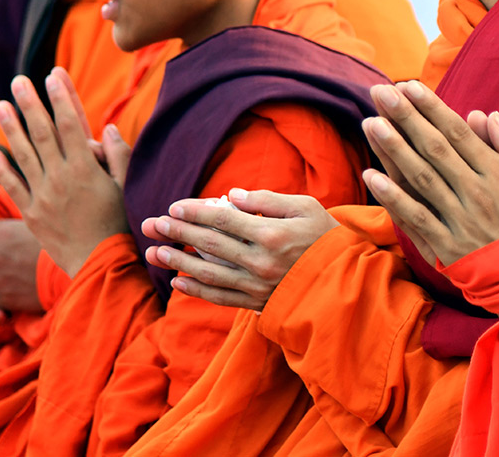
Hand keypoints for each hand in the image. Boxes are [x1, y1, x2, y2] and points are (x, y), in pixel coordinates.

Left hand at [0, 67, 131, 277]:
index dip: (62, 97)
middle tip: (19, 80)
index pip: (71, 124)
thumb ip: (118, 155)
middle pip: (42, 133)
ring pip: (23, 155)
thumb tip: (107, 128)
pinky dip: (2, 168)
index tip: (53, 75)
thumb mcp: (127, 187)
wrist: (100, 265)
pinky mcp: (31, 215)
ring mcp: (43, 197)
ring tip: (0, 105)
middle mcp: (61, 179)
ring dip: (10, 128)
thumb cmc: (120, 225)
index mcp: (86, 169)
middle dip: (30, 103)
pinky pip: (13, 187)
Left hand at [141, 190, 338, 310]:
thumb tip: (231, 195)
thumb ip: (267, 199)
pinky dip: (197, 290)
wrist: (347, 281)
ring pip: (208, 273)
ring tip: (153, 252)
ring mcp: (257, 286)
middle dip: (175, 233)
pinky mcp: (258, 303)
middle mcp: (261, 262)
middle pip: (209, 244)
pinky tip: (177, 282)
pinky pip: (221, 298)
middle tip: (150, 224)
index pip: (222, 219)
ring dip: (177, 262)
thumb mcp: (305, 207)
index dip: (194, 212)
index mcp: (272, 234)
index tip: (173, 207)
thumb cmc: (326, 237)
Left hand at [360, 80, 498, 265]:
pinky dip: (392, 197)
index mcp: (498, 173)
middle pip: (433, 148)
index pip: (457, 132)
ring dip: (393, 149)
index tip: (409, 87)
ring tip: (370, 123)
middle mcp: (475, 191)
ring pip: (420, 177)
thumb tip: (484, 115)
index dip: (431, 108)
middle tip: (381, 92)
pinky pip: (415, 217)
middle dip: (405, 117)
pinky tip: (371, 176)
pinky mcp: (447, 246)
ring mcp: (459, 219)